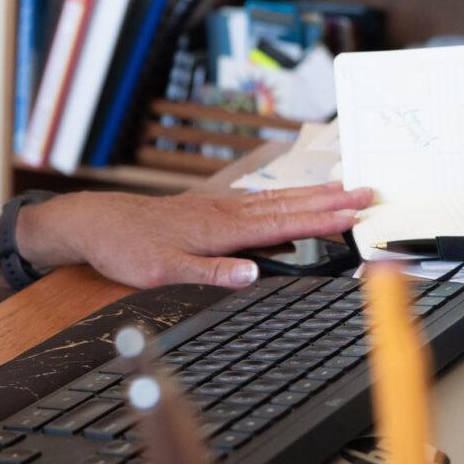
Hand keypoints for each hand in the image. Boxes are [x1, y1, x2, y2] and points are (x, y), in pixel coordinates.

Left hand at [18, 182, 371, 290]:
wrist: (94, 223)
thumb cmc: (126, 249)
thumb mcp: (163, 272)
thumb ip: (210, 273)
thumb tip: (254, 274)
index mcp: (220, 229)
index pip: (282, 223)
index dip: (321, 219)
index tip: (356, 211)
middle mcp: (224, 212)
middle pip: (287, 205)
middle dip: (329, 199)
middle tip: (369, 190)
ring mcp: (216, 207)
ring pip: (273, 200)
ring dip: (310, 195)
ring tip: (344, 189)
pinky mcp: (206, 209)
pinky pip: (255, 203)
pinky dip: (281, 200)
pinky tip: (290, 201)